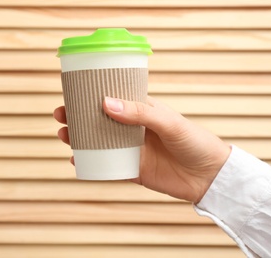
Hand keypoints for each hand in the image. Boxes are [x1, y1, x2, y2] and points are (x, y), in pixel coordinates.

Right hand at [53, 96, 230, 202]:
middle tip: (60, 116)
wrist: (209, 176)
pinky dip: (90, 164)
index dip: (91, 97)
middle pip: (98, 121)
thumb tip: (106, 103)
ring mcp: (130, 150)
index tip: (72, 94)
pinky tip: (76, 161)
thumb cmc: (195, 141)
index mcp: (141, 112)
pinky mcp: (132, 171)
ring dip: (79, 139)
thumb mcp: (169, 122)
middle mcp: (132, 130)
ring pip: (98, 143)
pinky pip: (106, 167)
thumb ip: (140, 112)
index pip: (111, 99)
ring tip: (63, 136)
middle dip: (77, 118)